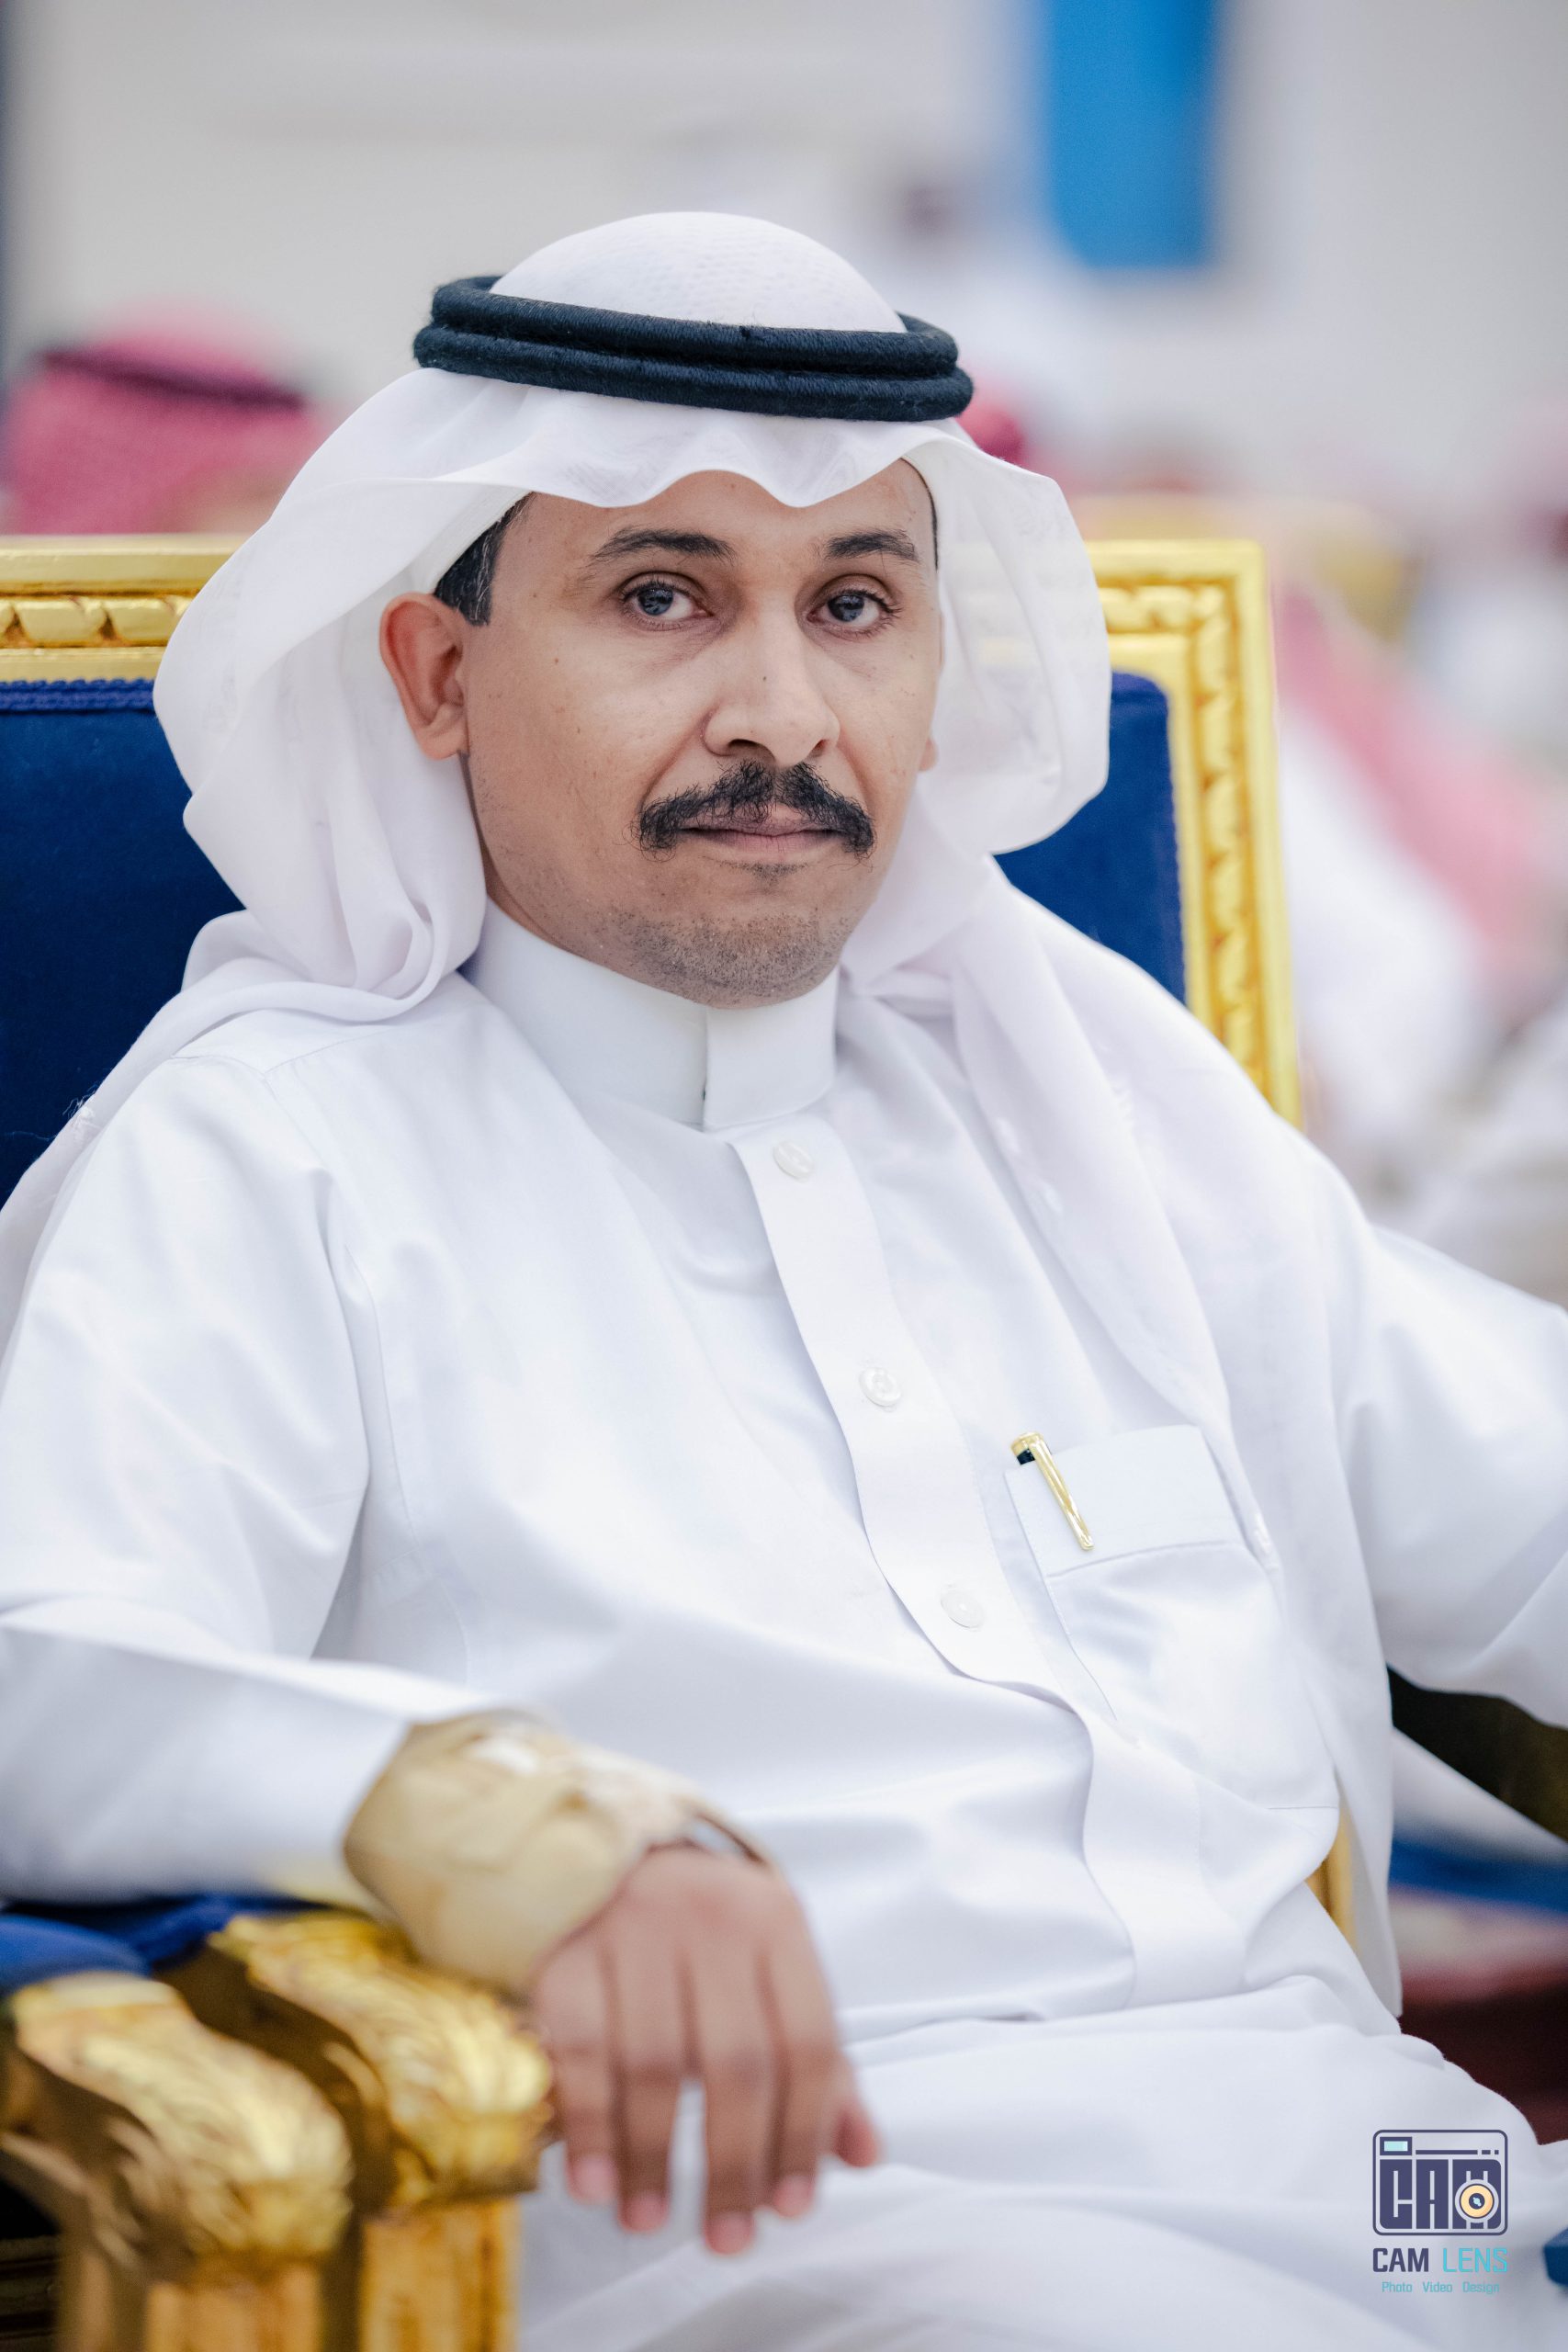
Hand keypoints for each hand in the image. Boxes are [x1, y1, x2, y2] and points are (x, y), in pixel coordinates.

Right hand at [532, 1844, 879, 2254]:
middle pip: (736, 2062)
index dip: (803, 2133)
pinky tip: (594, 2183)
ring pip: (654, 2064)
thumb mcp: (772, 1973)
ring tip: (650, 2222)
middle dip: (734, 2164)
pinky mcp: (567, 1949)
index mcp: (776, 1922)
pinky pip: (579, 2052)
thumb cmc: (703, 1934)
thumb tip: (863, 2155)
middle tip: (726, 2240)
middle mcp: (712, 1918)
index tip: (791, 2208)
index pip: (808, 2042)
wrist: (603, 1853)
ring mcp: (634, 1929)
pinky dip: (589, 2127)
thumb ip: (818, 2062)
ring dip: (653, 2158)